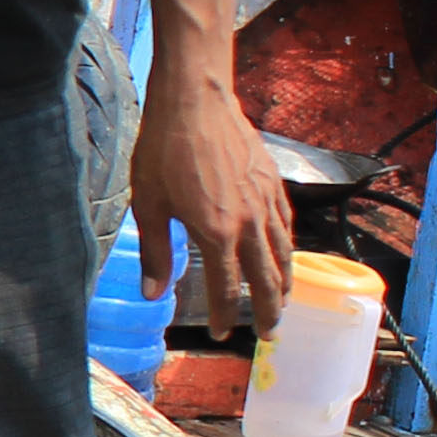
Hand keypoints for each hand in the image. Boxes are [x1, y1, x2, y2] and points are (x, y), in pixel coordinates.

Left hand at [128, 61, 295, 328]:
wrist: (194, 101)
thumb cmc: (164, 151)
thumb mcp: (149, 204)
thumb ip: (157, 253)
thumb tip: (153, 296)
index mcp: (217, 233)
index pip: (227, 289)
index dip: (225, 317)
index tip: (222, 336)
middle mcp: (250, 222)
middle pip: (266, 279)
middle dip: (268, 311)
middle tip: (271, 336)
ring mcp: (266, 201)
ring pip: (284, 253)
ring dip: (285, 284)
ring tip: (282, 303)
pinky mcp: (273, 182)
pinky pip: (286, 224)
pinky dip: (288, 247)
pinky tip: (283, 254)